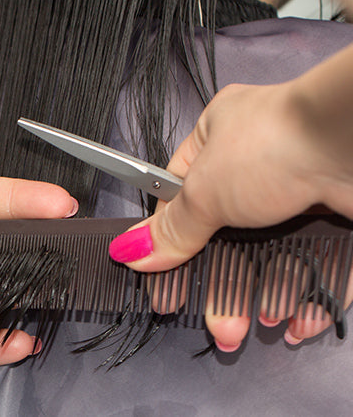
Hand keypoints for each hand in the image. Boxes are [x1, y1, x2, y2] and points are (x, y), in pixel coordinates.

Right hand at [109, 81, 352, 350]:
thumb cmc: (272, 147)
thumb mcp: (203, 192)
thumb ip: (171, 230)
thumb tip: (130, 253)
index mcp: (219, 137)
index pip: (182, 196)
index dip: (170, 241)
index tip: (162, 282)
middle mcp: (261, 161)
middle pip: (229, 234)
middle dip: (222, 283)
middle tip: (216, 323)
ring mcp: (304, 187)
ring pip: (275, 253)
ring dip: (265, 294)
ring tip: (258, 325)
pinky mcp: (340, 213)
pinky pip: (320, 261)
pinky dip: (309, 294)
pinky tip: (298, 318)